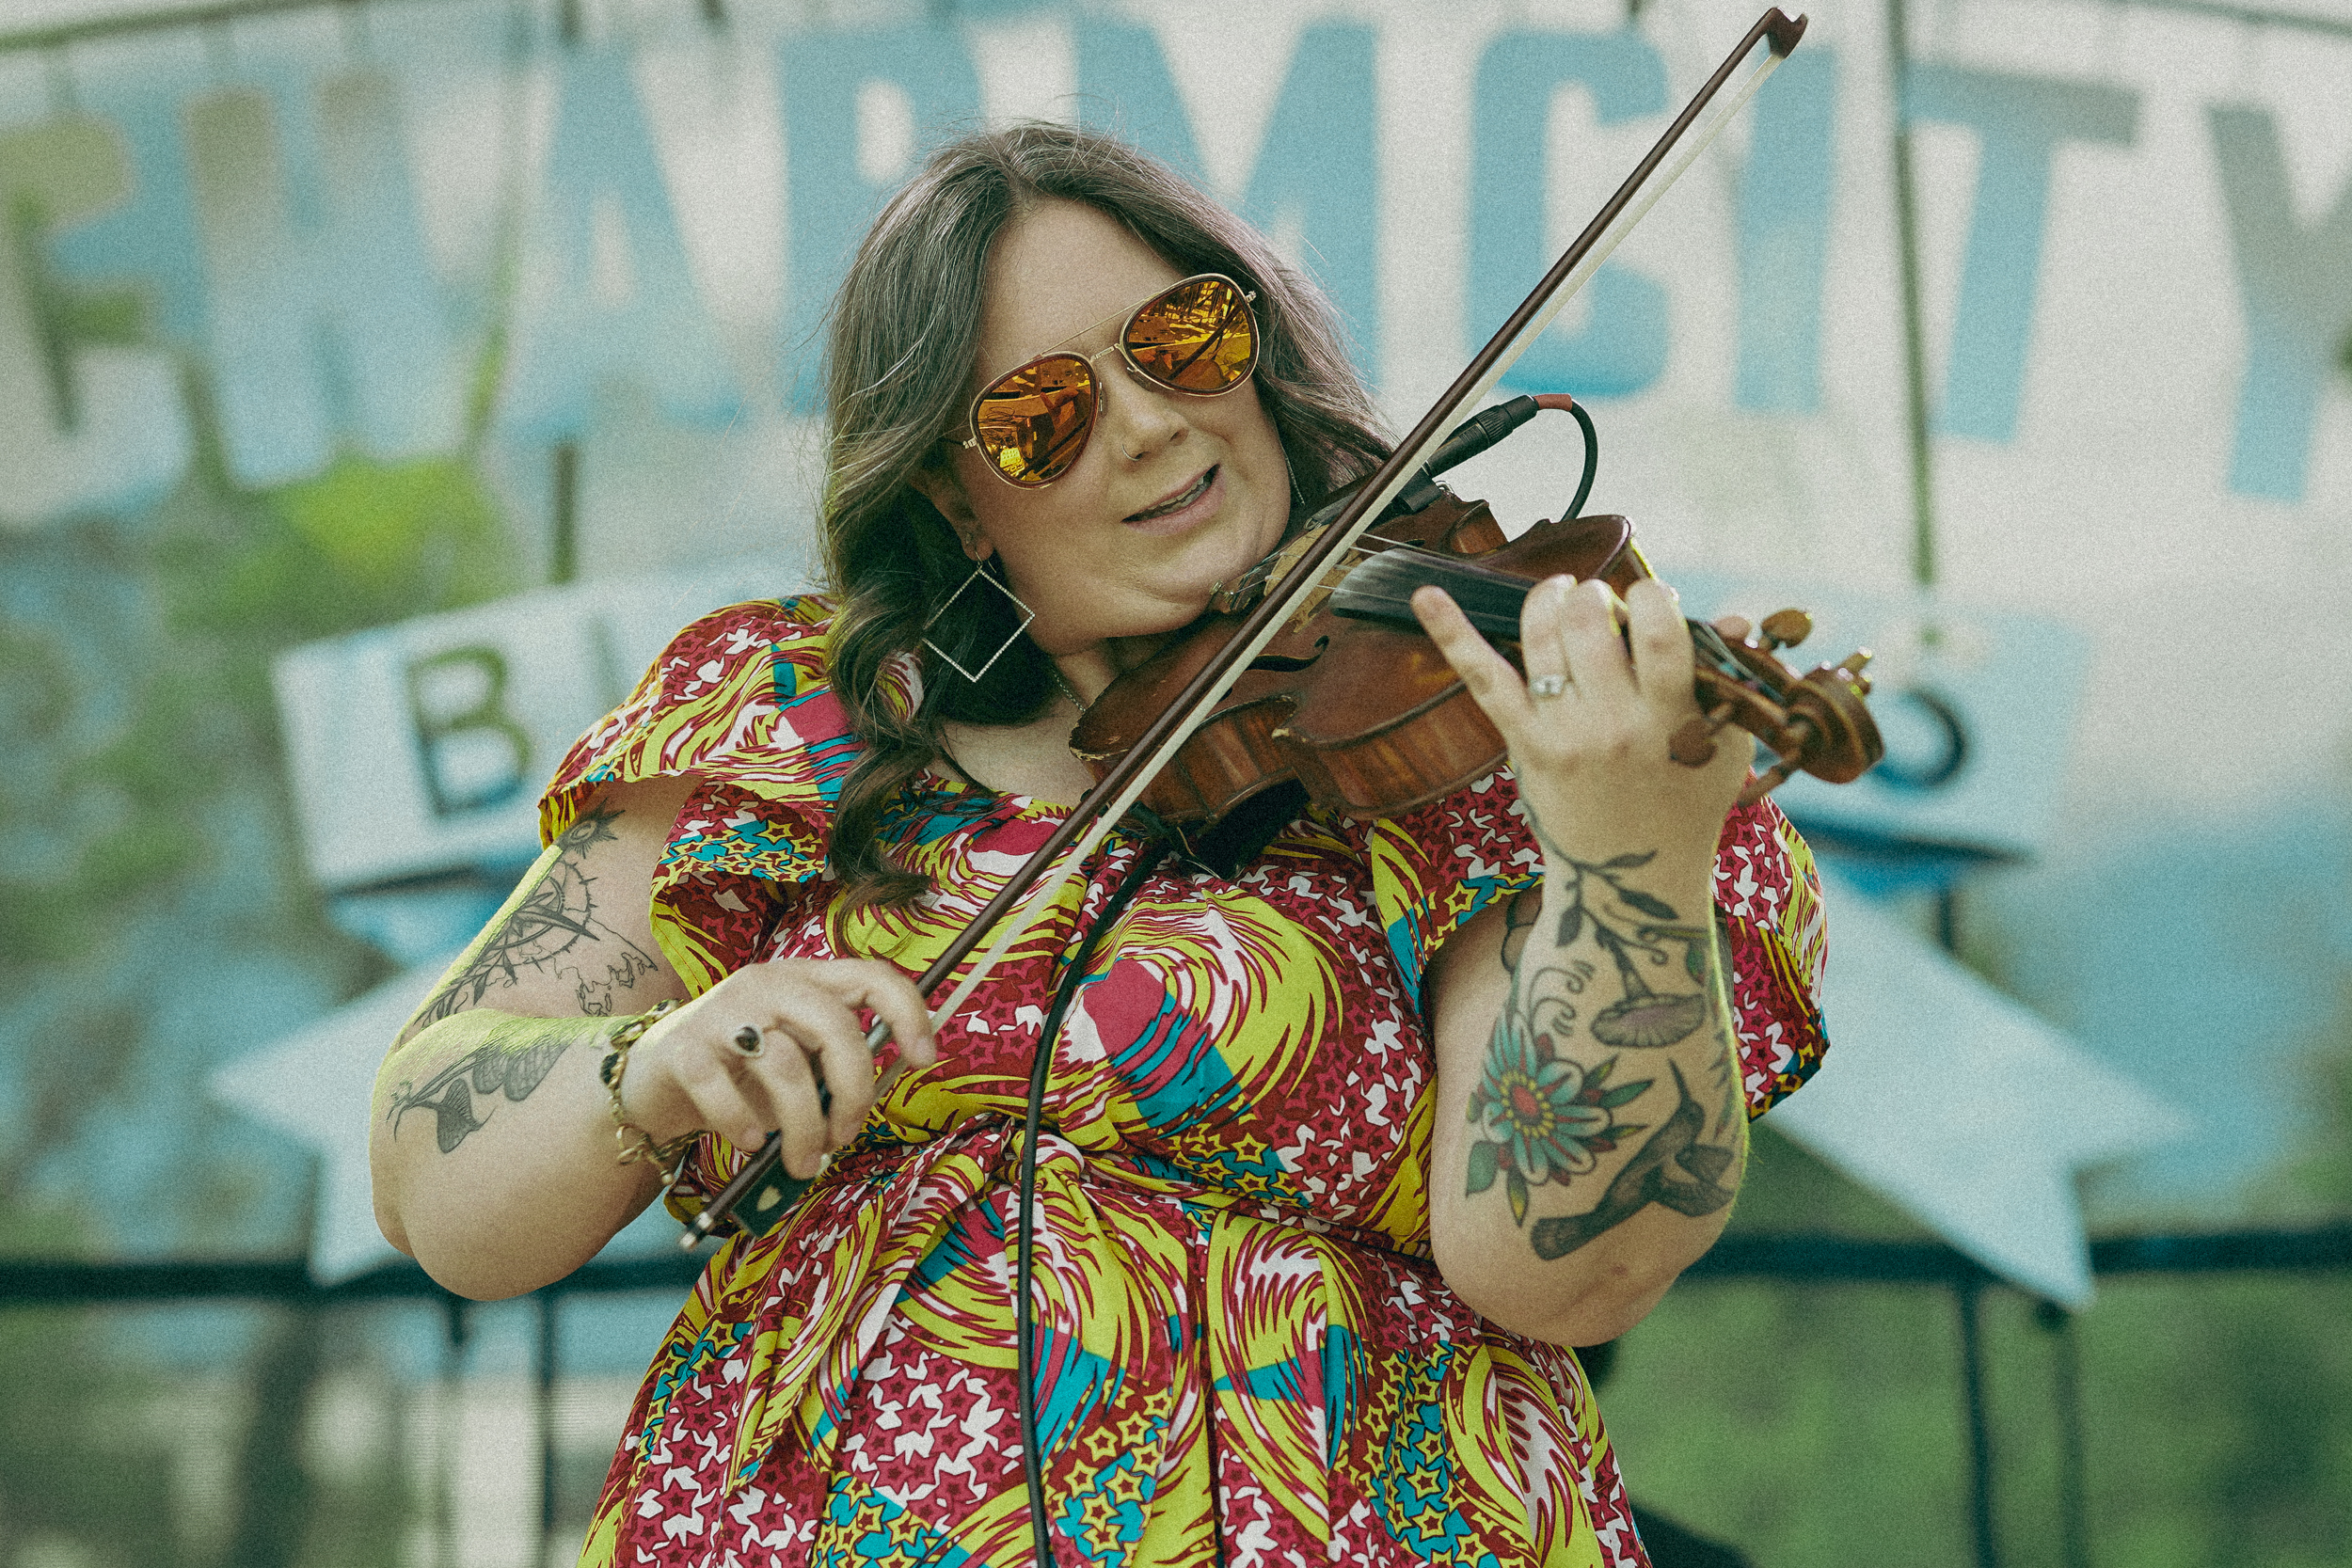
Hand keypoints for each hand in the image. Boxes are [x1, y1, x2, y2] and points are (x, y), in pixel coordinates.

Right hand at [621, 958, 936, 1178]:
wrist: (650, 1081)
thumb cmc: (740, 1073)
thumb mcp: (796, 1062)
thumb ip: (834, 1068)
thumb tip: (873, 1098)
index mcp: (806, 981)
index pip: (872, 976)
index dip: (908, 1013)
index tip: (923, 1059)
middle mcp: (768, 984)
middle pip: (835, 1026)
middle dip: (854, 1091)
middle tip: (846, 1137)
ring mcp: (723, 1012)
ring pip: (786, 1067)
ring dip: (804, 1128)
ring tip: (804, 1162)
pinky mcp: (683, 1049)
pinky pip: (723, 1090)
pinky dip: (742, 1125)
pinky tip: (750, 1142)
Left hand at [1411, 574, 1750, 871]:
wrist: (1634, 881)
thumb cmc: (1687, 802)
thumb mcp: (1727, 747)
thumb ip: (1731, 680)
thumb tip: (1739, 619)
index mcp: (1675, 720)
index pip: (1660, 630)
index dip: (1652, 597)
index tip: (1651, 603)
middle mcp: (1617, 725)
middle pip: (1591, 622)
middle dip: (1594, 595)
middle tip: (1599, 604)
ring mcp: (1566, 735)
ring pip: (1543, 637)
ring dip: (1549, 598)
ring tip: (1559, 594)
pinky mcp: (1527, 747)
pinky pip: (1487, 680)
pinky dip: (1454, 634)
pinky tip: (1426, 596)